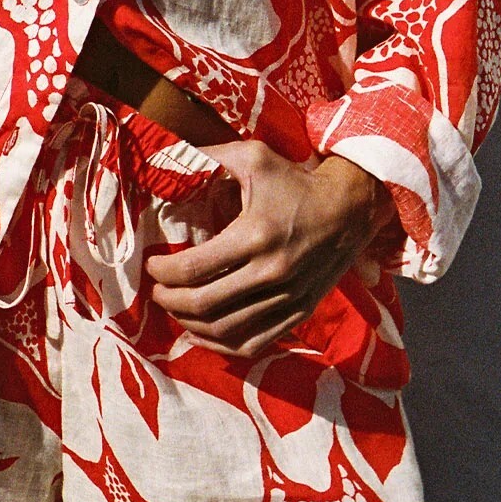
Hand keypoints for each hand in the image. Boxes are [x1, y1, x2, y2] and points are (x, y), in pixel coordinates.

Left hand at [145, 140, 396, 357]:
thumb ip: (208, 156)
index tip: (151, 267)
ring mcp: (287, 298)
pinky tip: (204, 332)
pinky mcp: (299, 312)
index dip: (162, 274)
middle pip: (204, 305)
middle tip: (156, 291)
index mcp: (254, 235)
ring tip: (175, 309)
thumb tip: (166, 158)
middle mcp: (271, 272)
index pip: (193, 269)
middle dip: (169, 301)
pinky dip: (222, 345)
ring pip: (225, 330)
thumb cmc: (295, 181)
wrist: (349, 208)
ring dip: (190, 325)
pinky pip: (253, 343)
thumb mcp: (253, 157)